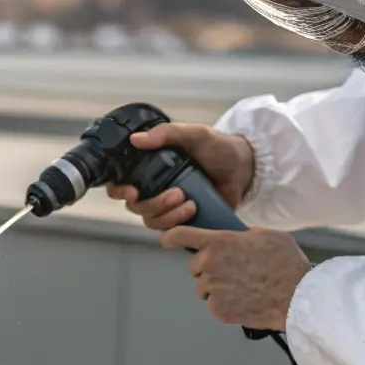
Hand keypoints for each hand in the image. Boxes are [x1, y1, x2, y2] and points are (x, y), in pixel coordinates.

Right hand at [104, 124, 255, 230]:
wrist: (244, 169)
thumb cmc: (219, 148)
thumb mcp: (194, 134)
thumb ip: (167, 134)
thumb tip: (135, 139)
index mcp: (150, 168)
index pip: (120, 184)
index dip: (119, 191)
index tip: (133, 191)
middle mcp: (154, 188)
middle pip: (136, 207)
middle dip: (154, 204)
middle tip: (178, 194)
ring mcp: (168, 206)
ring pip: (151, 221)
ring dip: (168, 216)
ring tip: (191, 204)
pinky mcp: (183, 221)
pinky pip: (170, 231)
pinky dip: (179, 225)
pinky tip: (194, 212)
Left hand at [160, 226, 311, 331]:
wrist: (297, 296)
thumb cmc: (285, 262)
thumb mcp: (267, 235)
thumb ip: (243, 235)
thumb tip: (237, 237)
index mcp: (219, 242)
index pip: (182, 236)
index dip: (172, 237)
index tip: (166, 239)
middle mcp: (209, 264)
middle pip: (195, 267)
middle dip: (209, 269)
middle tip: (234, 272)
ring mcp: (212, 289)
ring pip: (204, 288)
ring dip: (216, 288)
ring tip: (243, 288)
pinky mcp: (218, 310)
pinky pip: (215, 305)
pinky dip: (226, 305)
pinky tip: (245, 301)